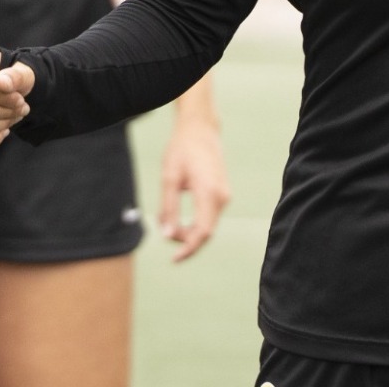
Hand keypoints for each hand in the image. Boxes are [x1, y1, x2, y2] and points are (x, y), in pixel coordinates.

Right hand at [0, 48, 33, 147]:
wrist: (7, 84)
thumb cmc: (13, 76)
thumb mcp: (23, 71)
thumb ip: (16, 76)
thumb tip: (2, 84)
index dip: (6, 98)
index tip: (20, 99)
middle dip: (8, 113)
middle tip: (22, 108)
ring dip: (4, 125)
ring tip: (15, 116)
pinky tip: (4, 130)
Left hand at [159, 115, 230, 261]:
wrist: (200, 130)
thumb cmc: (182, 150)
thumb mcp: (169, 178)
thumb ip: (169, 209)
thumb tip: (166, 236)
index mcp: (209, 193)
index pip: (202, 232)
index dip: (188, 249)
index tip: (174, 259)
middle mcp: (222, 197)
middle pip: (206, 232)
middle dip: (185, 240)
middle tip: (164, 234)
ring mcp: (225, 195)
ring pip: (208, 225)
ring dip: (189, 231)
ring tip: (168, 221)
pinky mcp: (222, 194)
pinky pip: (209, 216)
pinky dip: (195, 222)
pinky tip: (179, 218)